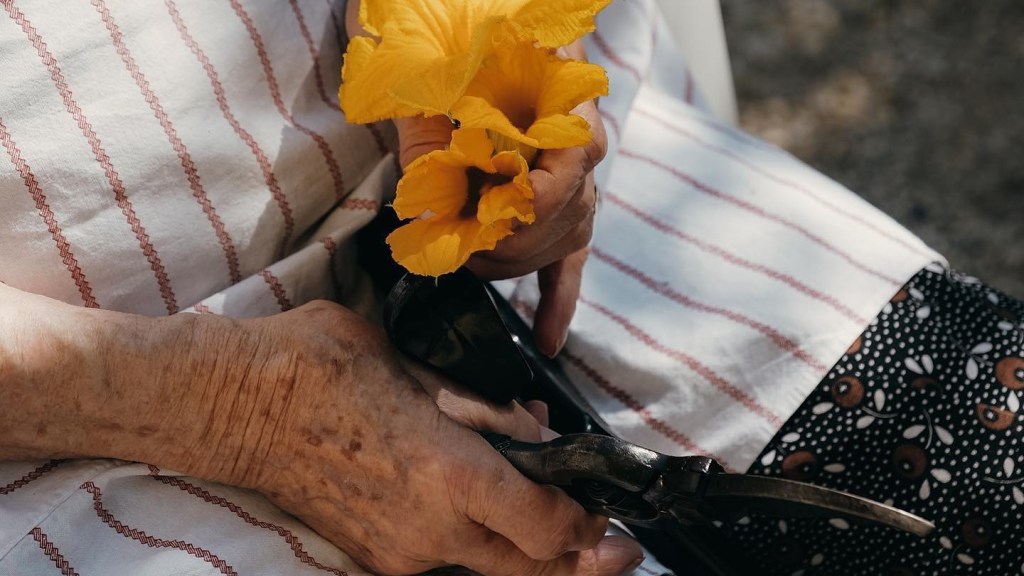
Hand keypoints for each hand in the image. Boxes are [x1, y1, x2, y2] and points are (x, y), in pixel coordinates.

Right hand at [0, 288, 640, 575]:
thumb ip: (481, 407)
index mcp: (452, 473)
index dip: (588, 523)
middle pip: (531, 570)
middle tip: (616, 550)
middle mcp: (433, 528)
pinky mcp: (371, 556)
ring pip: (489, 572)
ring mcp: (399, 551)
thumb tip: (531, 430)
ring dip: (531, 559)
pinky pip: (446, 562)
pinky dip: (481, 548)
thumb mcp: (415, 366)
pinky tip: (491, 520)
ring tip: (563, 536)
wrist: (234, 406)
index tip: (606, 509)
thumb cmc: (322, 364)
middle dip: (580, 563)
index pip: (549, 525)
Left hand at [394, 79, 605, 359]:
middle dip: (508, 237)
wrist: (465, 42)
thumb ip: (438, 130)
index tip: (485, 214)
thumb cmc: (452, 52)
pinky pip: (570, 261)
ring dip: (512, 262)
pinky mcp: (562, 209)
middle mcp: (581, 140)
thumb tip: (435, 202)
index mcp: (566, 95)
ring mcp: (576, 178)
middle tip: (459, 240)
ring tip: (469, 263)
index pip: (574, 156)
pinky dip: (558, 300)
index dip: (531, 196)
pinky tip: (547, 338)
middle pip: (565, 209)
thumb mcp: (437, 79)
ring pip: (562, 239)